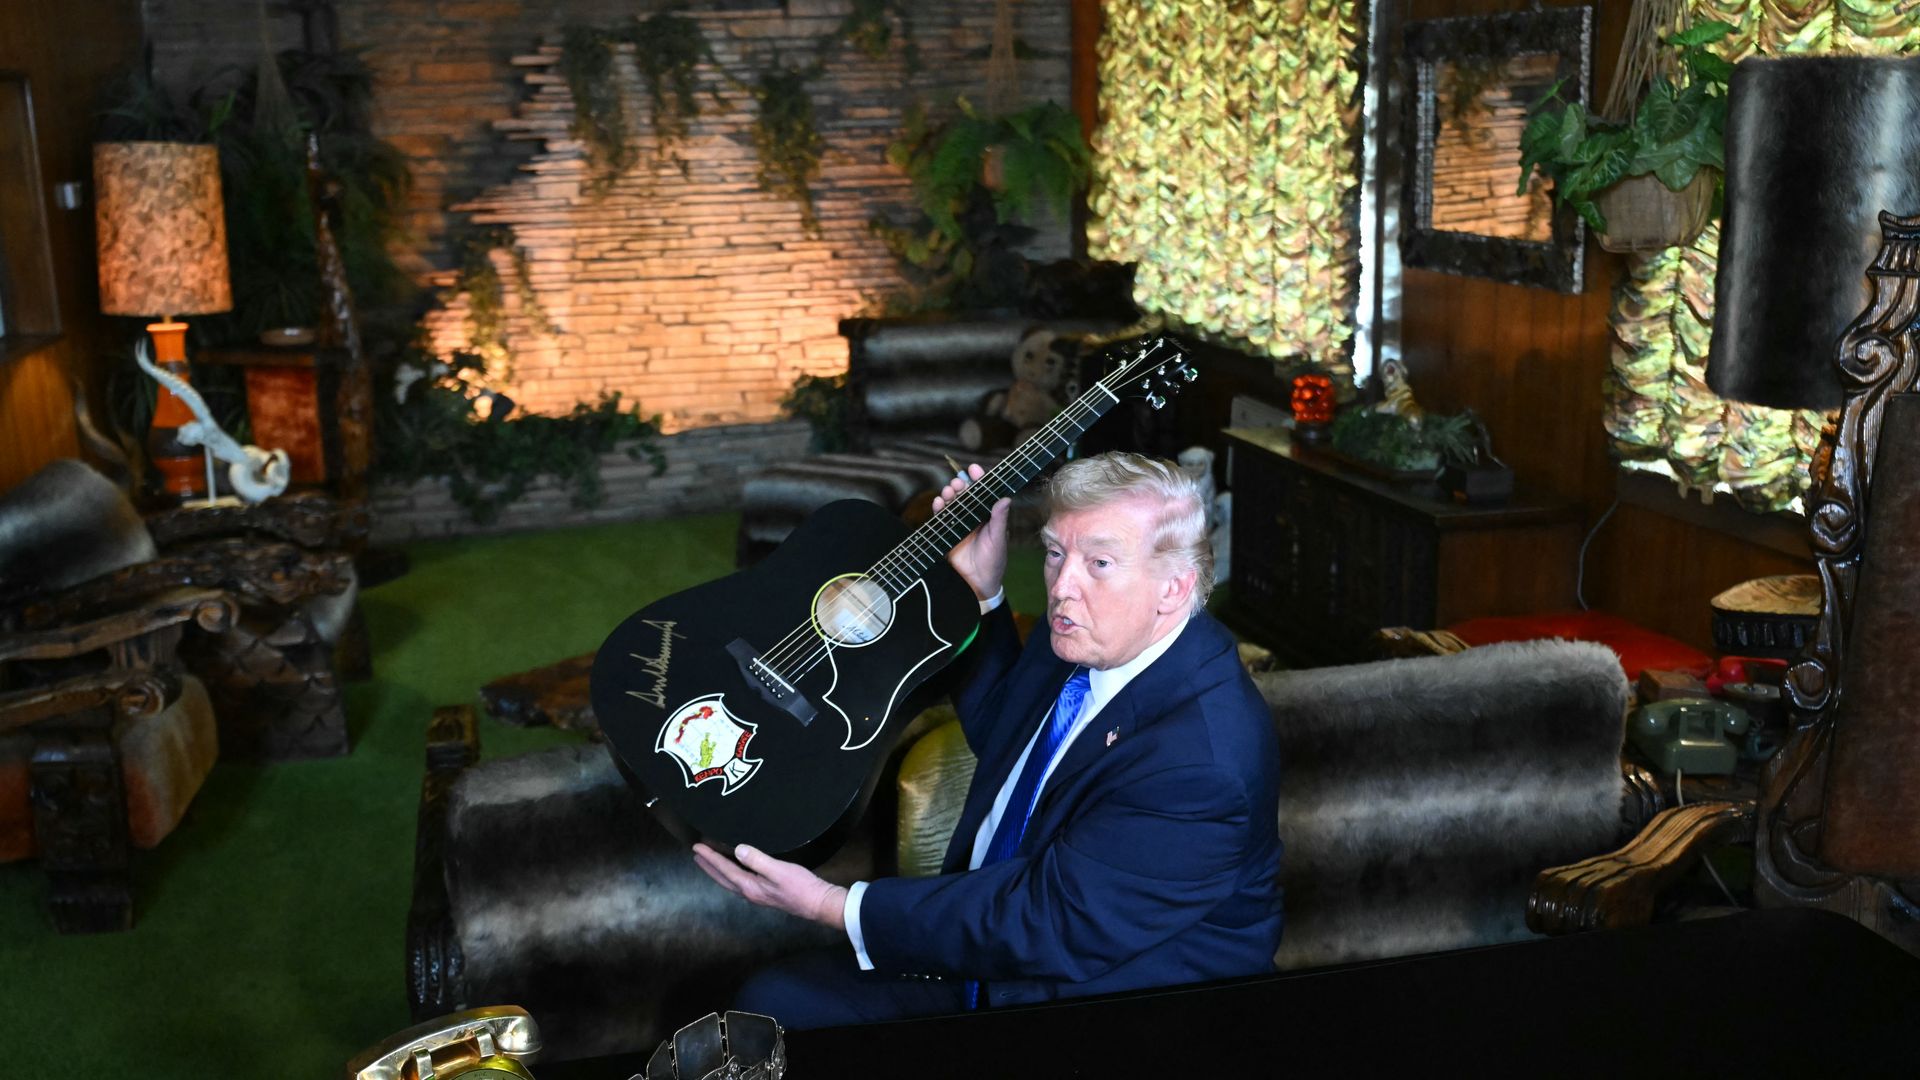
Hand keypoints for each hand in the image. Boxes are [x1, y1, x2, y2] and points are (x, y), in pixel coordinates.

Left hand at [693, 842, 846, 929]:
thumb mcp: (778, 870)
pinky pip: (740, 882)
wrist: (817, 904)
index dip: (710, 858)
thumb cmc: (800, 887)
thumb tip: (738, 849)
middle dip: (709, 867)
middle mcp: (750, 893)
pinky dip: (731, 875)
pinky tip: (736, 871)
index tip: (697, 848)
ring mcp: (757, 895)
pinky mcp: (765, 893)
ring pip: (731, 882)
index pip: (725, 870)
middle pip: (723, 879)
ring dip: (718, 872)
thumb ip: (757, 860)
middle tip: (696, 856)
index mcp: (750, 887)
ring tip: (710, 863)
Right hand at [932, 463, 1009, 601]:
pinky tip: (938, 503)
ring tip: (949, 491)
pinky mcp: (947, 534)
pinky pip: (941, 518)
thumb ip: (999, 519)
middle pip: (964, 495)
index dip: (978, 479)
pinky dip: (938, 509)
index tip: (973, 468)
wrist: (979, 584)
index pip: (983, 493)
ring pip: (952, 503)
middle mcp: (973, 517)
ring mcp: (959, 525)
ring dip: (949, 494)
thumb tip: (1005, 499)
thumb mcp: (998, 539)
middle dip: (960, 485)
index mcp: (987, 516)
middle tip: (959, 482)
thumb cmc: (994, 561)